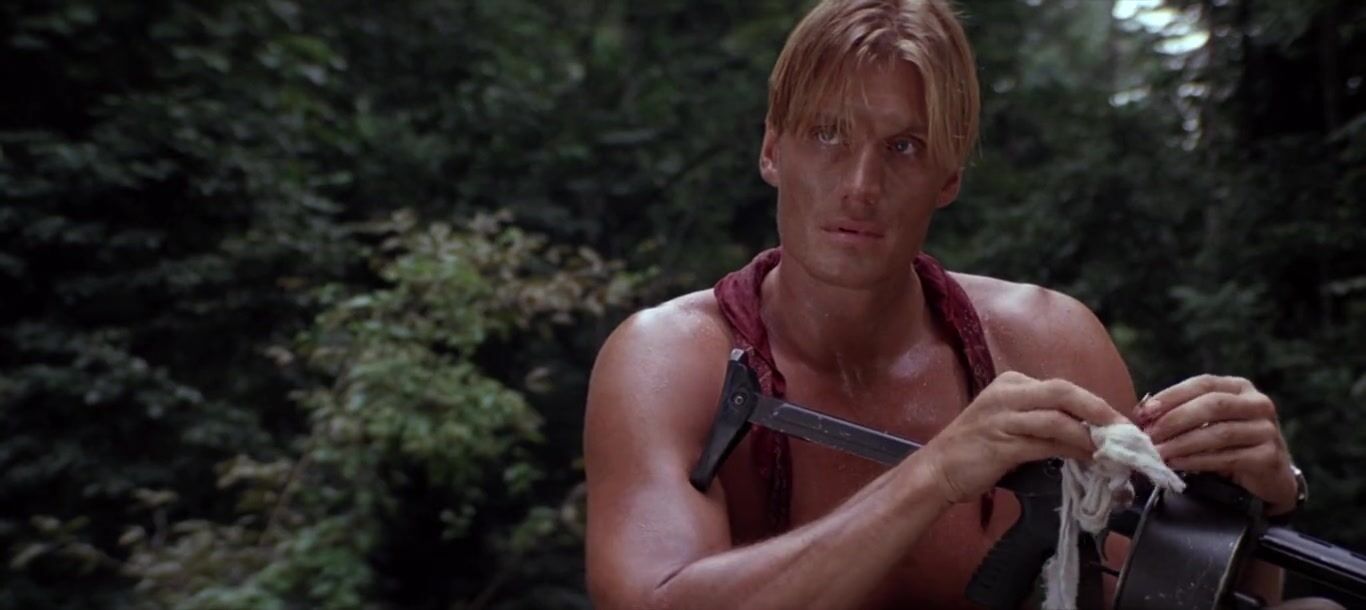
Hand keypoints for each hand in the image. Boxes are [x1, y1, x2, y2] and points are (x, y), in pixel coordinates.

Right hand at [922, 371, 1128, 503]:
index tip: (1119, 423)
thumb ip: (1043, 421)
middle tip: (1126, 431)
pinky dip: (1072, 451)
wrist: (937, 469)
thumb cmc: (975, 449)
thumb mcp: (1010, 424)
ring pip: (1057, 418)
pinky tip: (1088, 459)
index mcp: (1011, 384)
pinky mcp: (1001, 443)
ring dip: (1090, 435)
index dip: (1095, 404)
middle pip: (1064, 393)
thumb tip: (1088, 431)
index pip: (1062, 388)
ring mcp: (1003, 417)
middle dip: (1099, 410)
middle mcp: (1007, 394)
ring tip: (1112, 450)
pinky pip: (1046, 443)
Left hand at [1137, 375, 1297, 514]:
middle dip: (1175, 419)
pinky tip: (1177, 464)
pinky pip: (1228, 457)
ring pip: (1219, 433)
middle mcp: (1257, 404)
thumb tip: (1141, 415)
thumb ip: (1181, 413)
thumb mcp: (1208, 422)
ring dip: (1182, 443)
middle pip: (1213, 405)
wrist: (1268, 475)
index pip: (1203, 384)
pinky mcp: (1268, 456)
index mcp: (1239, 387)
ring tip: (1159, 452)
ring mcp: (1267, 429)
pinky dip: (1197, 461)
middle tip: (1149, 434)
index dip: (1172, 396)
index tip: (1144, 412)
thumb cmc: (1229, 443)